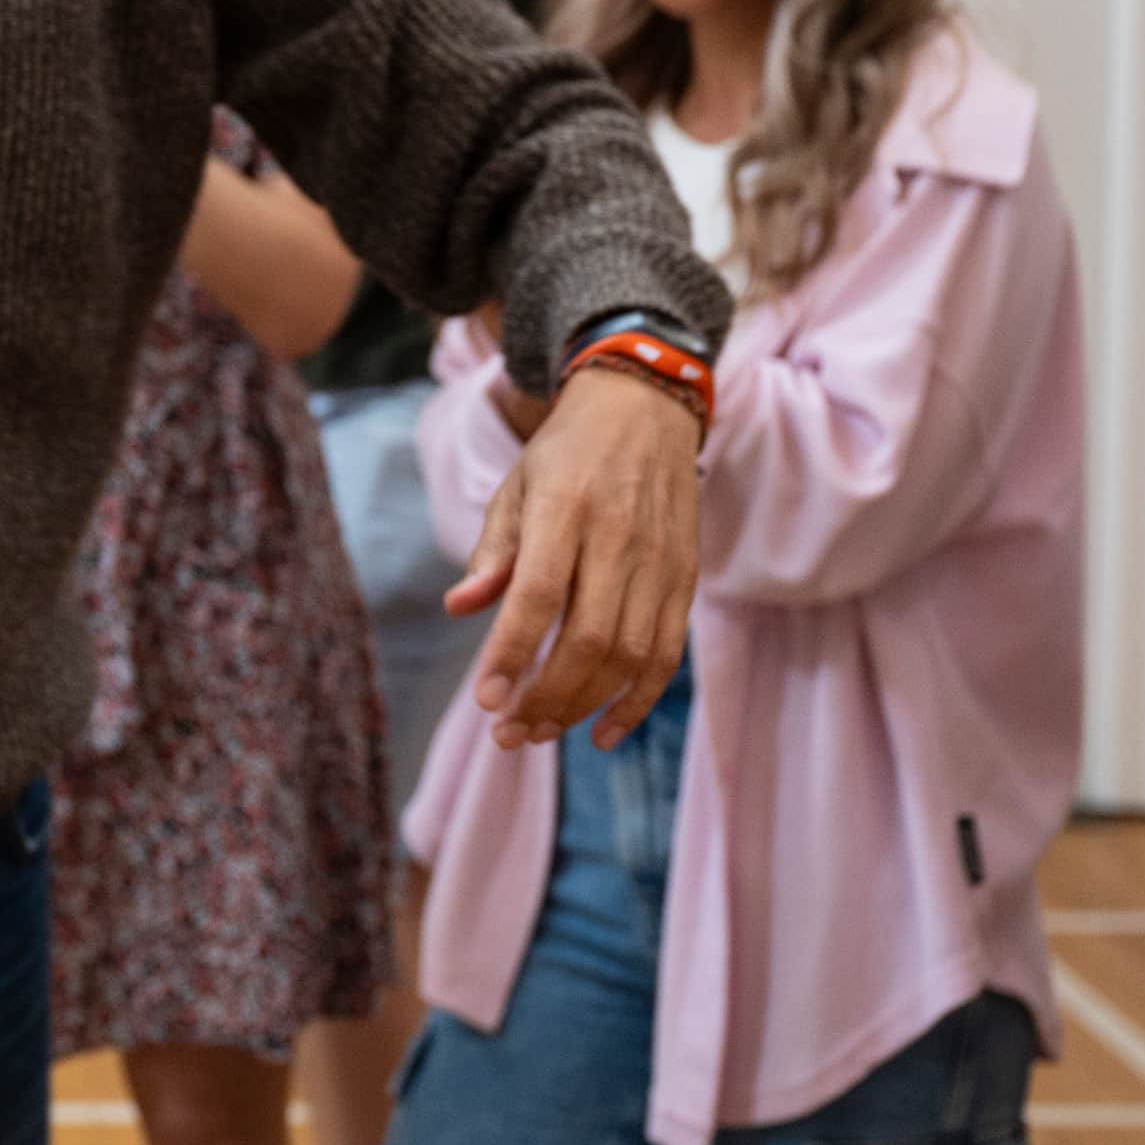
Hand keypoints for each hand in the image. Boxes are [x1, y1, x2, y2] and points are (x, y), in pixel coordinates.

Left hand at [447, 365, 699, 751]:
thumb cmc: (566, 455)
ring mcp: (660, 562)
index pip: (539, 593)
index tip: (486, 700)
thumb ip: (493, 551)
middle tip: (508, 733)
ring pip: (629, 655)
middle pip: (588, 638)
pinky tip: (602, 732)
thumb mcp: (517, 486)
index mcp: (566, 508)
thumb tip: (459, 608)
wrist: (645, 410)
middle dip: (545, 697)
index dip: (513, 651)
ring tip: (539, 731)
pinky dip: (637, 701)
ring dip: (583, 706)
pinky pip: (667, 655)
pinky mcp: (686, 579)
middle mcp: (619, 537)